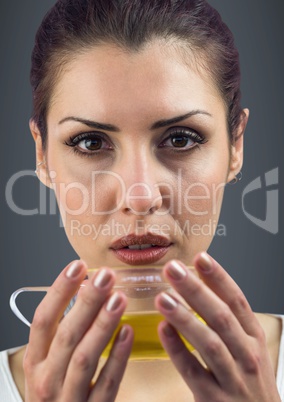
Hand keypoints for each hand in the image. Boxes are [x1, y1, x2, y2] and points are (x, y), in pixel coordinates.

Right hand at [23, 260, 132, 401]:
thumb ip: (61, 333)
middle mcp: (47, 379)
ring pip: (85, 357)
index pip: (42, 320)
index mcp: (35, 362)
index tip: (76, 266)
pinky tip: (128, 332)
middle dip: (87, 302)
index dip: (59, 291)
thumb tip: (85, 292)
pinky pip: (107, 384)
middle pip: (66, 334)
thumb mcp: (47, 364)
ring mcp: (68, 398)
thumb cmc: (54, 393)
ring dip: (103, 324)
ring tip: (119, 298)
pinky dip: (118, 357)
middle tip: (105, 276)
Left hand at [155, 253, 280, 401]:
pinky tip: (163, 330)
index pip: (238, 301)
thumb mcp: (250, 348)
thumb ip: (231, 321)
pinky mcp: (215, 401)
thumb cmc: (251, 382)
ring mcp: (233, 380)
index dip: (219, 278)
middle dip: (196, 290)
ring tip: (162, 297)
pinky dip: (178, 350)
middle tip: (172, 269)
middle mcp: (247, 356)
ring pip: (209, 343)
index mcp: (254, 338)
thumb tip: (202, 283)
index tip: (200, 257)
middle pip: (221, 317)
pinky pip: (194, 373)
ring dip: (185, 318)